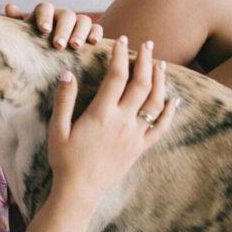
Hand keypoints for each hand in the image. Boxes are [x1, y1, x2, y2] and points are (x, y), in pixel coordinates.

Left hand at [5, 2, 102, 49]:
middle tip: (58, 44)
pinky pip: (96, 27)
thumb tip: (8, 6)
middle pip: (66, 15)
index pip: (45, 8)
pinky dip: (96, 33)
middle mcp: (62, 15)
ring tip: (75, 46)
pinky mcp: (91, 31)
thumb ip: (18, 20)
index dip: (45, 17)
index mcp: (45, 14)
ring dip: (80, 32)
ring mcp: (77, 22)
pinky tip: (93, 43)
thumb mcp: (26, 32)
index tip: (44, 30)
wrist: (53, 50)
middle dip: (63, 29)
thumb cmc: (36, 41)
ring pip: (83, 20)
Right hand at [47, 36, 178, 205]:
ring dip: (160, 80)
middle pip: (141, 84)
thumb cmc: (64, 159)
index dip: (120, 56)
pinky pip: (161, 127)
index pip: (116, 77)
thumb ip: (64, 100)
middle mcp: (123, 121)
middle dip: (146, 61)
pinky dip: (170, 111)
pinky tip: (174, 99)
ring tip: (160, 64)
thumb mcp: (57, 128)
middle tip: (147, 45)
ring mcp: (135, 135)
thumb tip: (67, 73)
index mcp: (101, 114)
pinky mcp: (140, 147)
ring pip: (155, 102)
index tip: (120, 41)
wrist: (80, 190)